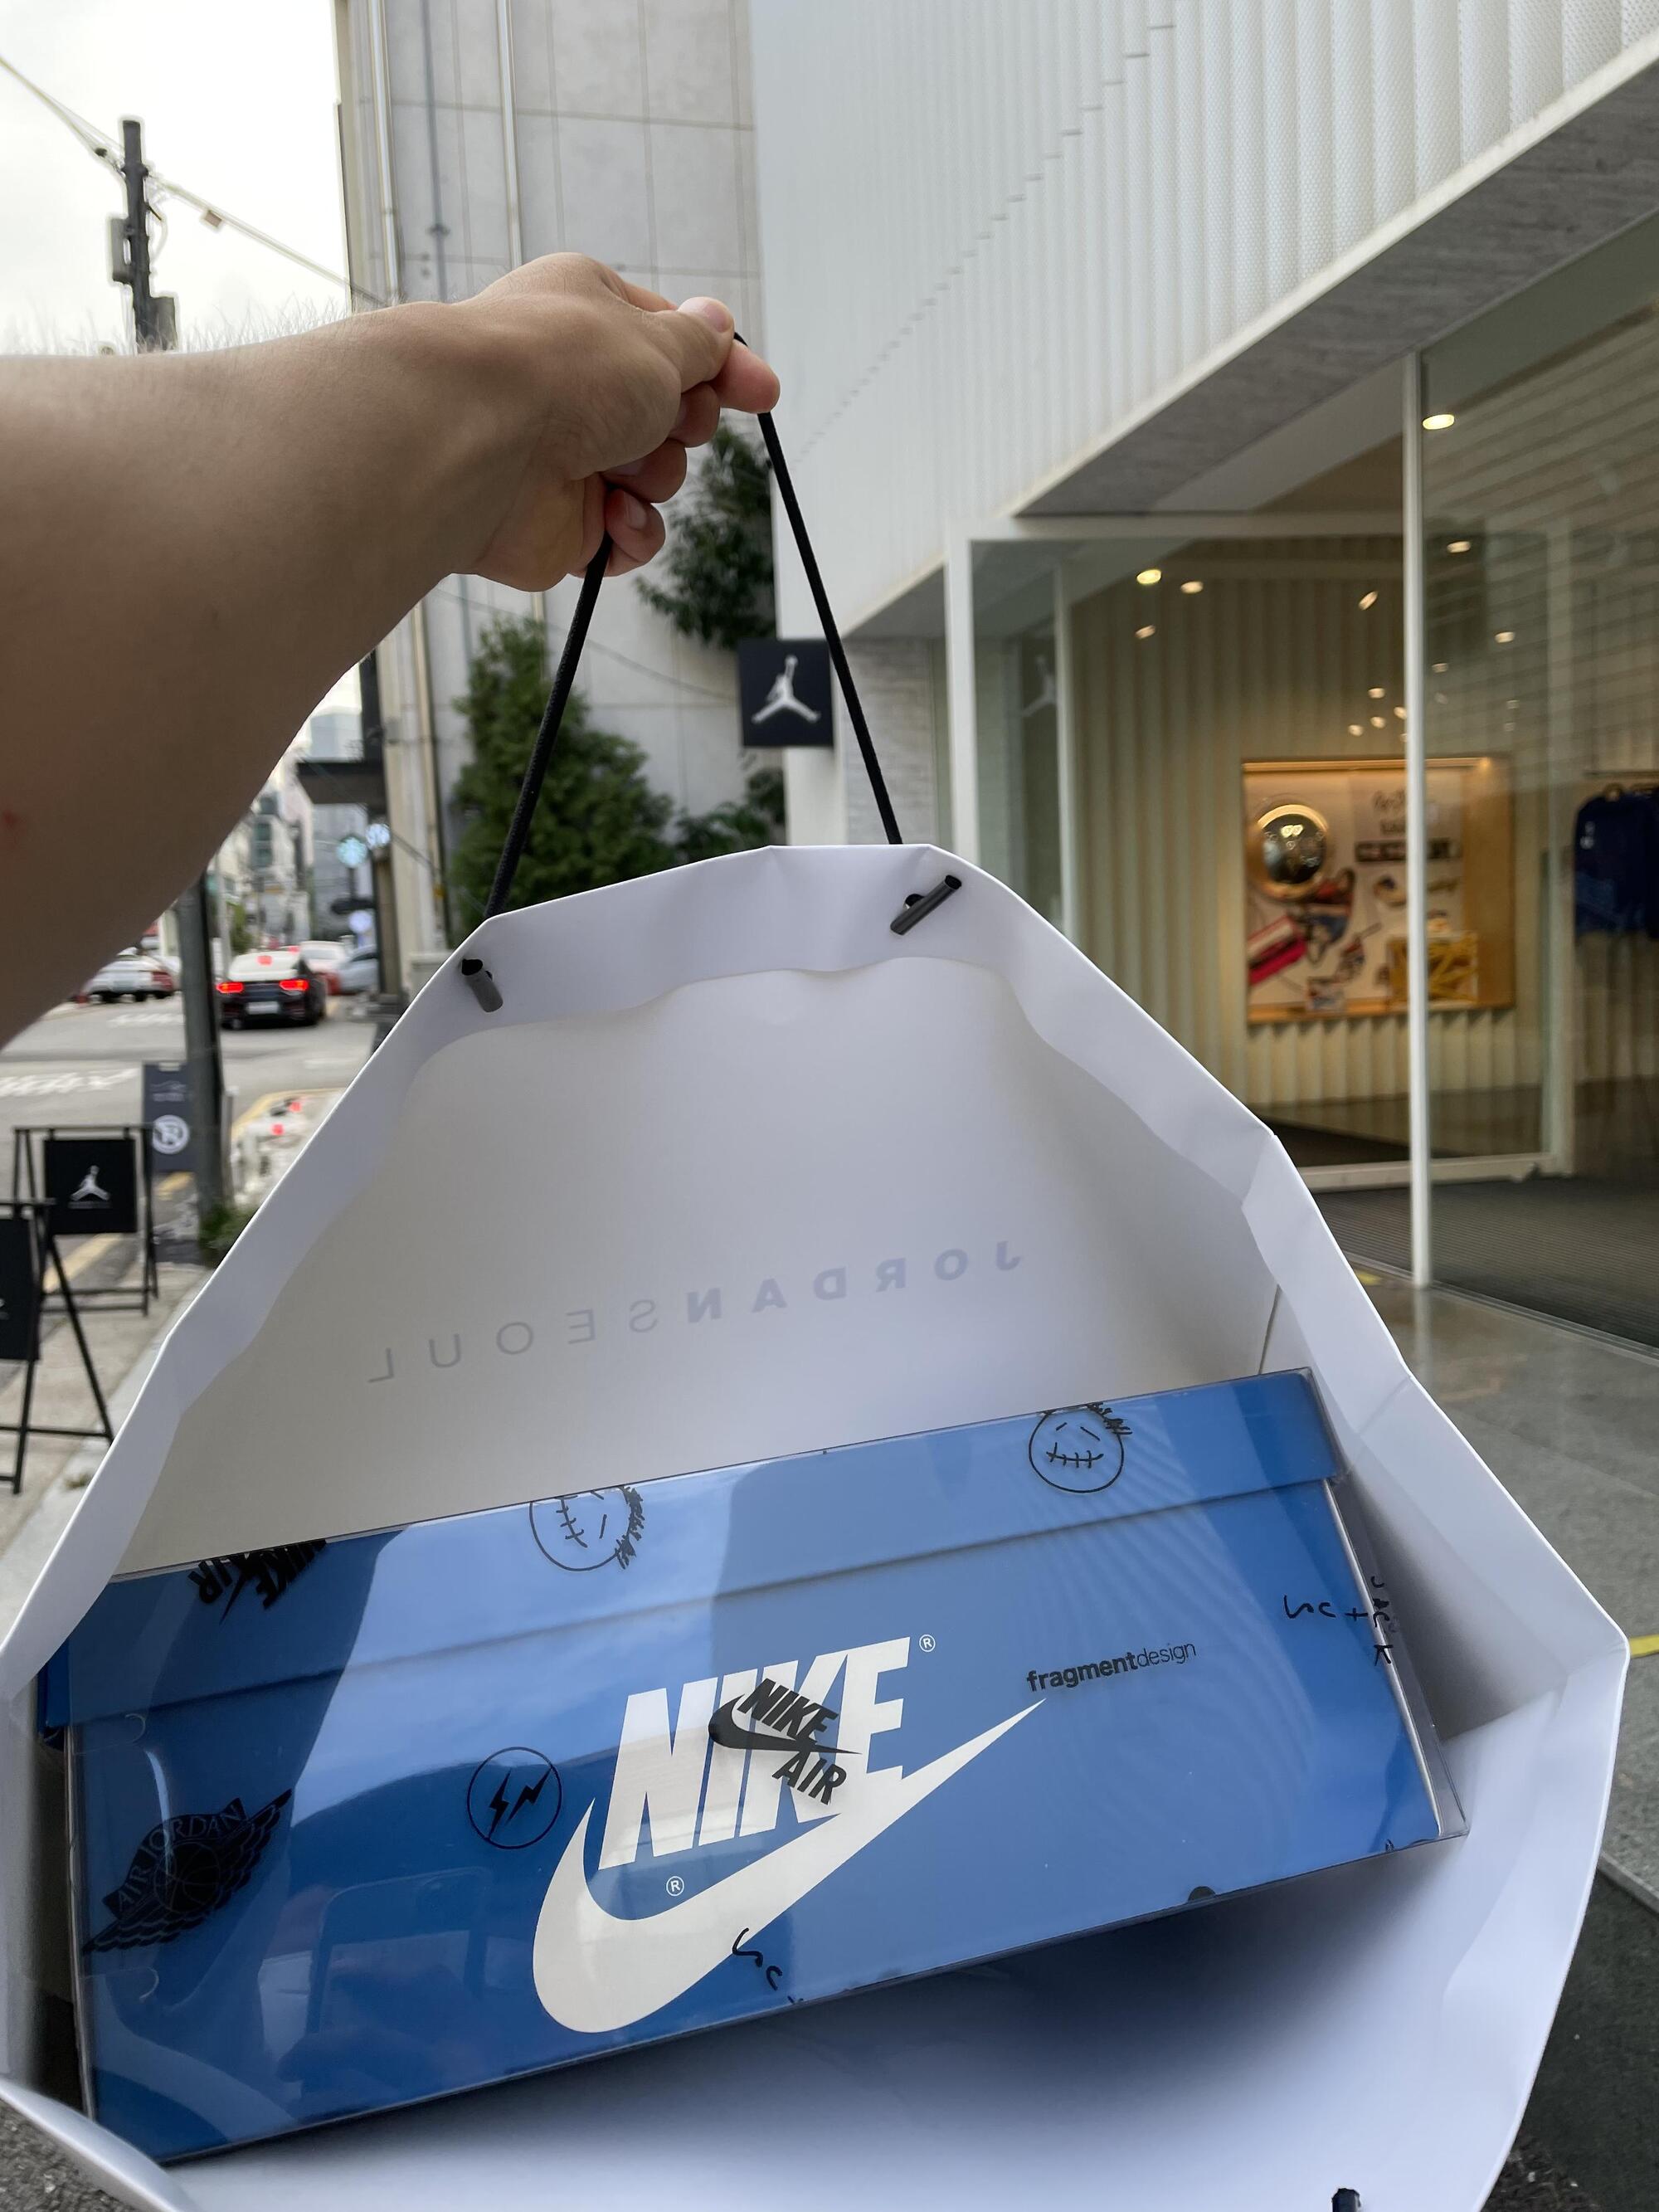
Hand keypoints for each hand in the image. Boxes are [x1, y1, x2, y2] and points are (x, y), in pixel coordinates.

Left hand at [443, 253, 778, 586]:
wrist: (476, 443)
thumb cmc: (561, 371)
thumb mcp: (655, 341)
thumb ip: (696, 344)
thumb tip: (717, 324)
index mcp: (590, 313)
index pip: (672, 341)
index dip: (721, 370)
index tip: (763, 394)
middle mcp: (576, 383)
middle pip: (671, 412)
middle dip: (683, 424)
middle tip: (667, 421)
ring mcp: (568, 455)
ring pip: (656, 475)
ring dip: (657, 475)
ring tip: (620, 467)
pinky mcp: (560, 523)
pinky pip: (627, 537)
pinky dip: (633, 532)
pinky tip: (616, 517)